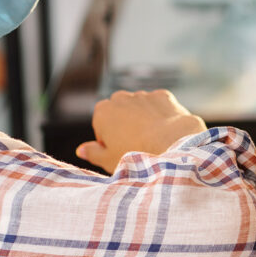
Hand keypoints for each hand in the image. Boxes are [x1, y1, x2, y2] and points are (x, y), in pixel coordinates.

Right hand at [75, 89, 207, 172]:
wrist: (174, 146)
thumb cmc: (138, 156)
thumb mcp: (109, 161)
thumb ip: (92, 153)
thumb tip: (81, 150)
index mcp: (102, 111)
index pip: (102, 127)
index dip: (111, 142)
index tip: (121, 153)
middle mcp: (120, 98)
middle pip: (120, 114)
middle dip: (126, 127)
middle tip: (138, 147)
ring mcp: (143, 95)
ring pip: (140, 108)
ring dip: (144, 120)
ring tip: (153, 141)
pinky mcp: (163, 96)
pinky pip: (159, 106)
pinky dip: (162, 115)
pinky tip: (166, 130)